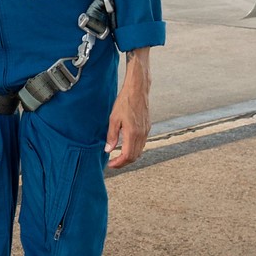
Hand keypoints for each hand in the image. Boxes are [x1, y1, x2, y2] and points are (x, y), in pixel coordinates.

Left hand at [104, 47, 151, 169]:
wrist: (138, 90)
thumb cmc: (125, 101)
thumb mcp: (113, 119)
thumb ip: (111, 136)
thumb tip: (108, 150)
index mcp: (133, 133)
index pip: (127, 156)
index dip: (119, 163)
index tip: (111, 165)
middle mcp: (142, 134)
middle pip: (135, 156)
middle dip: (124, 162)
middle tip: (113, 163)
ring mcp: (146, 131)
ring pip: (140, 151)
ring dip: (130, 157)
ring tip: (118, 157)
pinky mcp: (147, 127)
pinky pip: (142, 143)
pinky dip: (134, 149)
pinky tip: (126, 146)